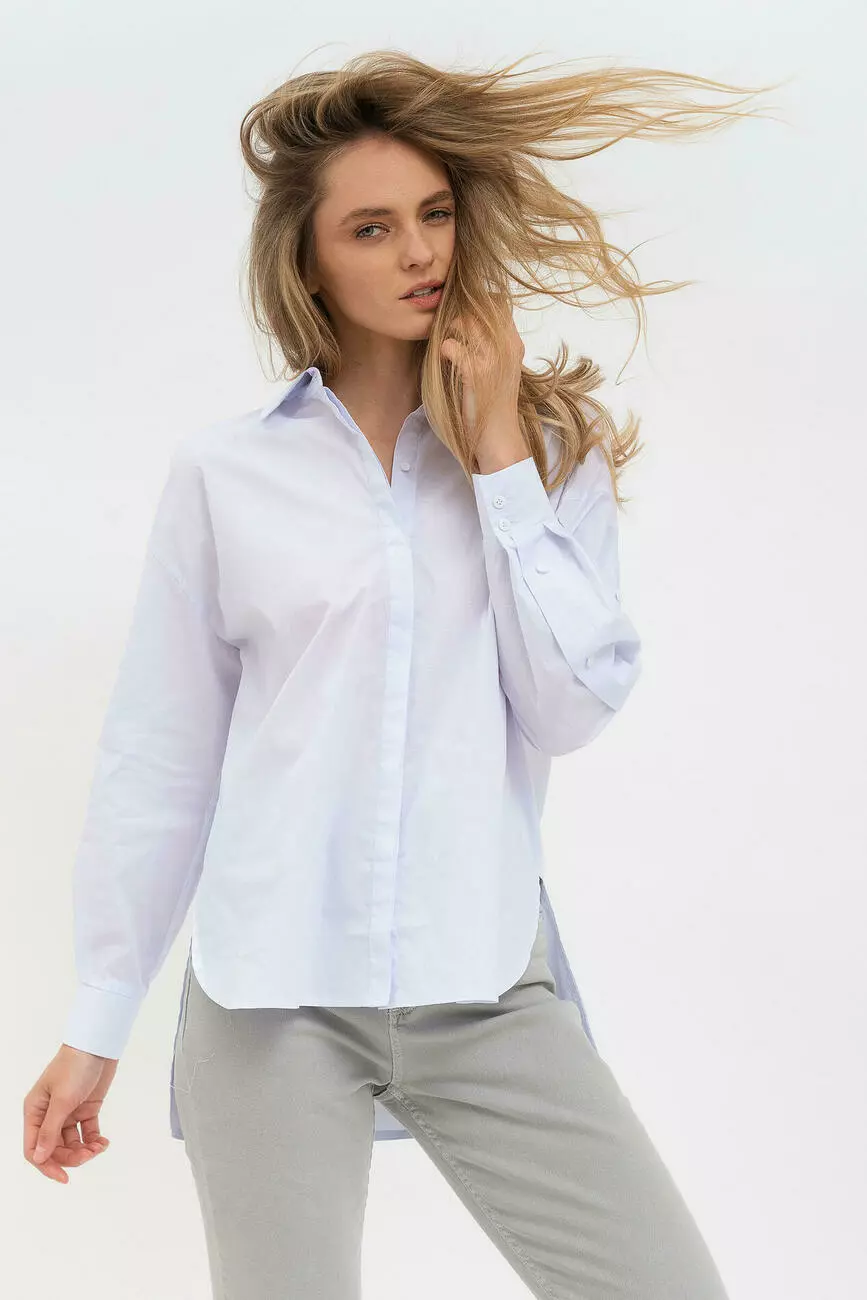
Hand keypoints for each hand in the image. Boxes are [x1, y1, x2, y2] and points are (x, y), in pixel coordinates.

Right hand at [24, 1044, 116, 1182]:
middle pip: (54, 1149)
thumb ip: (50, 1131)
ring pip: (72, 1143)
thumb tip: (39, 1157)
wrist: (98, 1045)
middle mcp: (48, 1114)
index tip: (64, 1177)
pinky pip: (87, 1132)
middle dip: (71, 1157)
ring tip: (99, 1147)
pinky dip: (95, 1140)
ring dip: (85, 1150)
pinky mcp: (86, 1108)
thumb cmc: (74, 1066)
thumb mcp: (61, 1100)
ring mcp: (67, 1112)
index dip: (47, 1165)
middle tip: (89, 1155)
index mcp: (35, 1112)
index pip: (34, 1149)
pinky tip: (104, 1142)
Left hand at [439, 293, 525, 456]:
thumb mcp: (501, 370)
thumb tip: (468, 323)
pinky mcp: (474, 373)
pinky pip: (451, 346)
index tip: (463, 319)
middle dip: (458, 315)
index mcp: (514, 343)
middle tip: (449, 331)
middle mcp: (506, 346)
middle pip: (477, 309)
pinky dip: (444, 350)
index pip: (497, 304)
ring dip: (448, 330)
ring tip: (447, 346)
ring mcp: (491, 358)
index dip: (475, 305)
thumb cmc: (495, 406)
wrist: (499, 439)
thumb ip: (492, 346)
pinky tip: (445, 359)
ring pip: (463, 323)